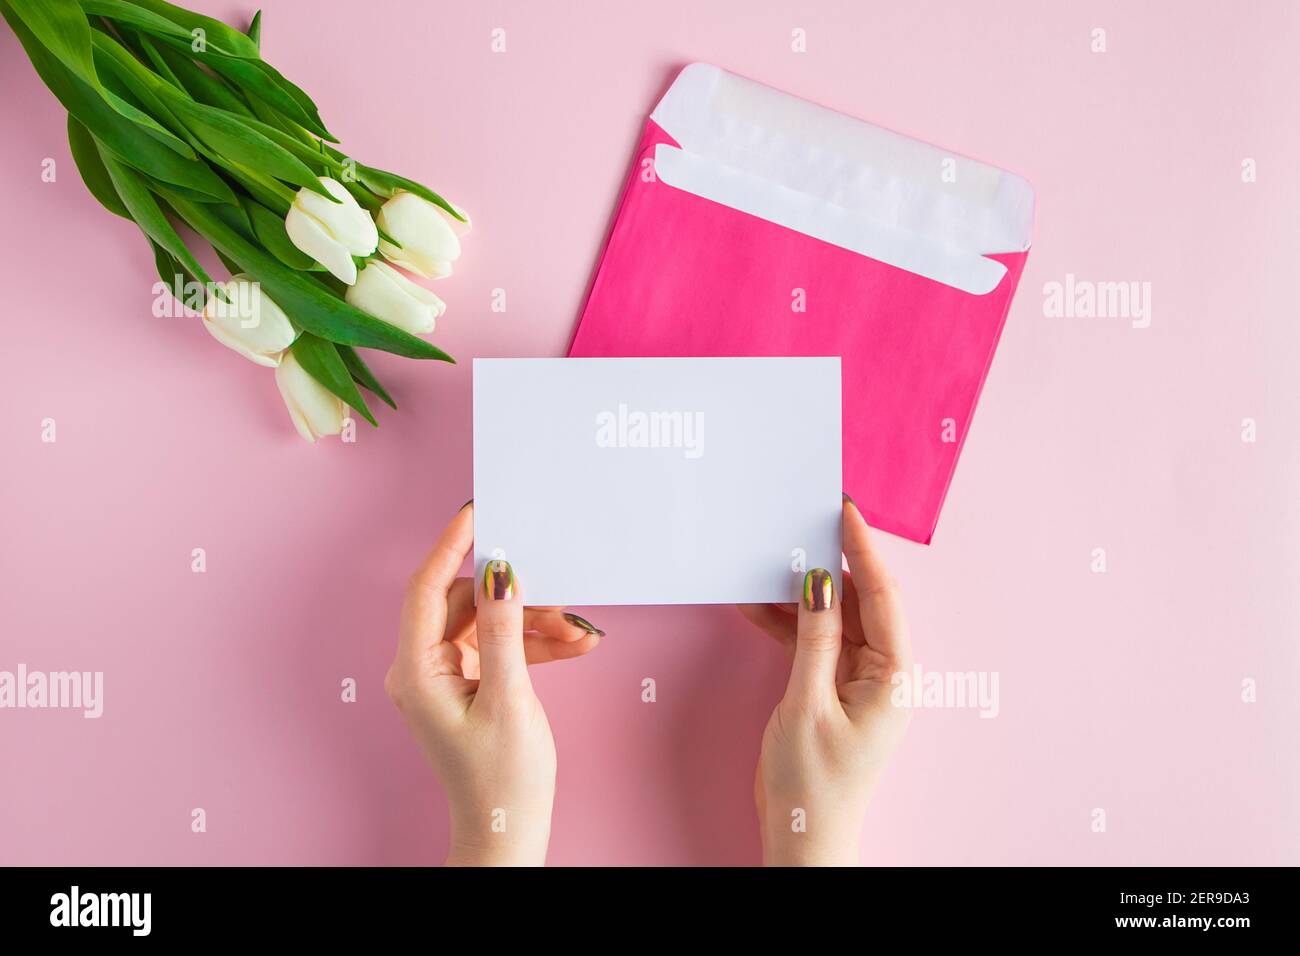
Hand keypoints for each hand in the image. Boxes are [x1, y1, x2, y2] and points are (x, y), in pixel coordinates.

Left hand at [385, 504, 603, 865]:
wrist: (508, 831)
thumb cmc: (503, 780)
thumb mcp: (510, 697)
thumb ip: (505, 629)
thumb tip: (499, 572)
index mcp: (416, 671)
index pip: (426, 588)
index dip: (452, 545)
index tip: (479, 511)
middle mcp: (421, 669)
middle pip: (466, 604)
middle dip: (519, 597)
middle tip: (565, 595)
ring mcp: (443, 676)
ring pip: (488, 622)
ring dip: (535, 622)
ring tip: (580, 633)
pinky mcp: (467, 683)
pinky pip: (498, 645)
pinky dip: (534, 644)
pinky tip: (573, 646)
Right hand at [739, 497, 912, 865]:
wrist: (804, 835)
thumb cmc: (813, 782)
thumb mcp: (807, 702)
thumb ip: (814, 637)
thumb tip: (818, 581)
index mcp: (894, 675)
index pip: (881, 596)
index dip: (862, 550)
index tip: (844, 511)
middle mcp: (884, 672)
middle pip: (859, 601)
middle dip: (828, 564)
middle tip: (800, 525)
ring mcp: (858, 680)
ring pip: (833, 618)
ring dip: (801, 594)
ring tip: (767, 563)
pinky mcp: (832, 688)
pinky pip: (815, 642)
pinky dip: (789, 624)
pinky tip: (758, 605)